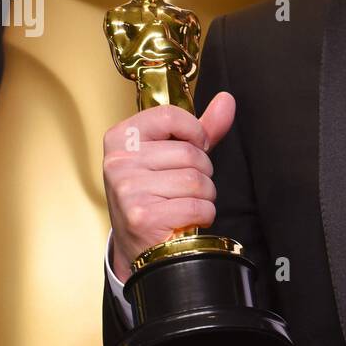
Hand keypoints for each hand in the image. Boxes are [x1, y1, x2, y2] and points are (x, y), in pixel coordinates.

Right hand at [102, 91, 235, 283]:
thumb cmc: (155, 195)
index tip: (195, 147)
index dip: (195, 132)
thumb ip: (200, 128)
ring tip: (184, 203)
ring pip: (196, 181)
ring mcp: (128, 189)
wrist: (139, 245)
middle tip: (184, 187)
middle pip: (189, 153)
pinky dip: (202, 215)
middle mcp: (119, 161)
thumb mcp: (171, 155)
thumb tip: (227, 100)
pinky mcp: (143, 216)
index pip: (170, 115)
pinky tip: (185, 218)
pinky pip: (197, 206)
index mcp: (121, 137)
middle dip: (202, 172)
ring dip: (204, 196)